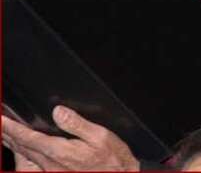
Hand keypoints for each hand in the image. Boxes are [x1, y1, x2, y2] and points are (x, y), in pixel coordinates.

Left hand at [1, 106, 139, 170]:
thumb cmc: (112, 160)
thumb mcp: (100, 136)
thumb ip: (77, 123)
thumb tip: (58, 111)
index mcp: (59, 151)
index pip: (28, 137)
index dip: (12, 128)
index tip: (1, 119)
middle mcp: (51, 163)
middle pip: (22, 147)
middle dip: (7, 134)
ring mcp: (52, 171)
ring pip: (25, 156)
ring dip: (13, 143)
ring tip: (4, 134)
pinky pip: (32, 162)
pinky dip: (23, 152)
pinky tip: (23, 148)